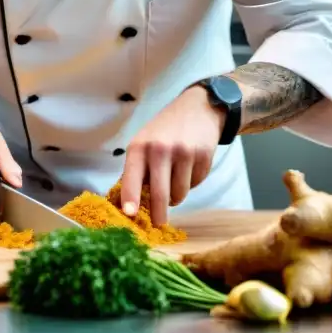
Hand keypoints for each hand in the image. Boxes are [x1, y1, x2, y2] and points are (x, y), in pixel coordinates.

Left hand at [119, 85, 225, 225]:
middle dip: (158, 213)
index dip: (130, 196)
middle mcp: (160, 149)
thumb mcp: (143, 142)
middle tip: (158, 224)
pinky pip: (195, 184)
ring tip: (174, 182)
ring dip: (176, 196)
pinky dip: (191, 183)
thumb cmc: (164, 131)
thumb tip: (128, 204)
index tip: (129, 214)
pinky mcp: (203, 157)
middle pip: (159, 192)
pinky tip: (188, 168)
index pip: (132, 176)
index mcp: (139, 147)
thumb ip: (137, 169)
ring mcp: (183, 153)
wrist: (197, 109)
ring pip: (179, 193)